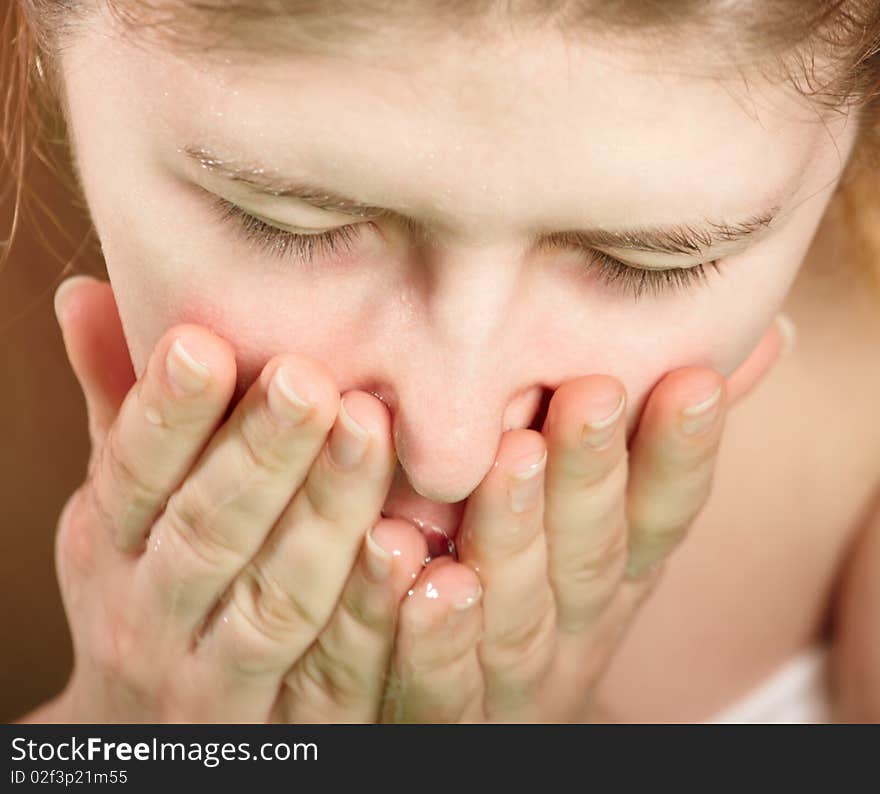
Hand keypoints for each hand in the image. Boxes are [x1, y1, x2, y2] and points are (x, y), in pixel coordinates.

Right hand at [47, 275, 427, 722]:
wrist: (148, 731)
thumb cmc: (150, 581)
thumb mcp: (123, 505)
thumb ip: (122, 408)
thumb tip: (83, 293)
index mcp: (110, 544)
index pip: (131, 473)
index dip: (166, 412)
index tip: (203, 340)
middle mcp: (152, 613)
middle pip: (208, 531)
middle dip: (259, 453)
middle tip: (308, 379)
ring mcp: (213, 677)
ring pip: (274, 599)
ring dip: (322, 518)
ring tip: (369, 432)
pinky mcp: (283, 725)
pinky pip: (330, 673)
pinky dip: (368, 614)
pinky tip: (409, 548)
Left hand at [380, 316, 792, 722]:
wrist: (478, 719)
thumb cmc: (542, 600)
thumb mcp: (610, 528)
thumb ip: (655, 448)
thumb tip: (764, 342)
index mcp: (616, 580)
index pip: (661, 518)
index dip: (679, 456)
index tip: (690, 380)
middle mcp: (575, 631)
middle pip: (590, 556)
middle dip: (592, 476)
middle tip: (591, 397)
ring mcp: (514, 680)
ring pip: (517, 614)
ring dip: (513, 536)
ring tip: (507, 460)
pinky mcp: (442, 718)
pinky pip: (434, 679)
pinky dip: (427, 628)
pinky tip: (398, 554)